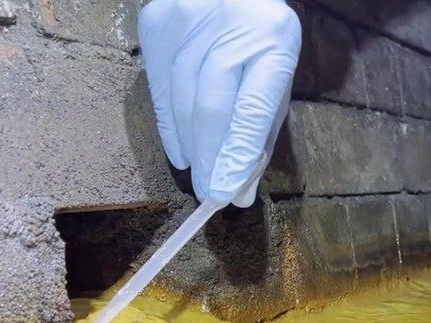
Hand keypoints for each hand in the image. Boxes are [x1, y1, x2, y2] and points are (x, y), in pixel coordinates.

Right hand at [138, 0, 301, 205]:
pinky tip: (181, 150)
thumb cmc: (259, 44)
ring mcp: (188, 19)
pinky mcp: (157, 22)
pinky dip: (169, 126)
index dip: (237, 154)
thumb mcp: (273, 81)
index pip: (252, 107)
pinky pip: (158, 88)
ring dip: (189, 147)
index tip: (225, 194)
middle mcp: (232, 26)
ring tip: (198, 175)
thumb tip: (238, 193)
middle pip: (211, 106)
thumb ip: (259, 135)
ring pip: (180, 100)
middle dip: (209, 159)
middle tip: (209, 195)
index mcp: (274, 39)